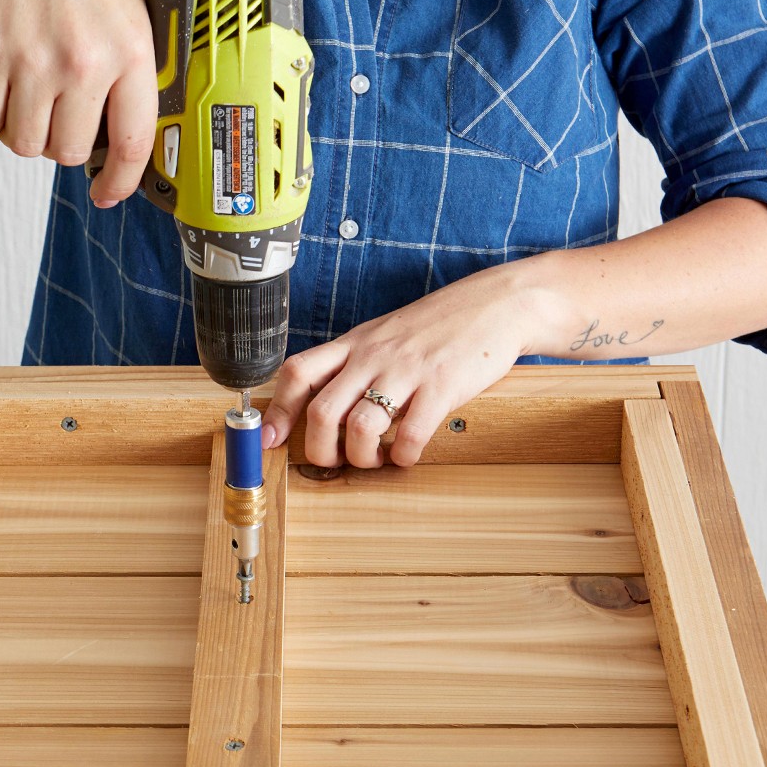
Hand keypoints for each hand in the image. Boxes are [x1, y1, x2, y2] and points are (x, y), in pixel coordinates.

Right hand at [0, 0, 156, 206]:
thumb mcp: (124, 12)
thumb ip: (127, 73)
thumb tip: (124, 140)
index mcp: (130, 52)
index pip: (134, 143)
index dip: (120, 181)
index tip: (106, 193)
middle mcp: (86, 60)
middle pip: (68, 151)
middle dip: (56, 140)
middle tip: (50, 111)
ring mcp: (34, 60)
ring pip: (23, 143)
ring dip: (18, 131)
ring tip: (20, 96)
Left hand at [261, 267, 546, 466]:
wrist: (495, 304)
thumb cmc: (438, 326)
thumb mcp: (385, 335)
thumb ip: (355, 364)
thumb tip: (325, 406)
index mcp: (354, 343)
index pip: (298, 371)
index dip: (278, 409)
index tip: (271, 438)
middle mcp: (373, 356)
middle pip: (322, 412)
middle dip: (321, 451)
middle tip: (336, 461)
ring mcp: (407, 371)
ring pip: (360, 428)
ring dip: (363, 458)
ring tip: (377, 458)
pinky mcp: (441, 387)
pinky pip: (410, 436)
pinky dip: (404, 457)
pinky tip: (409, 454)